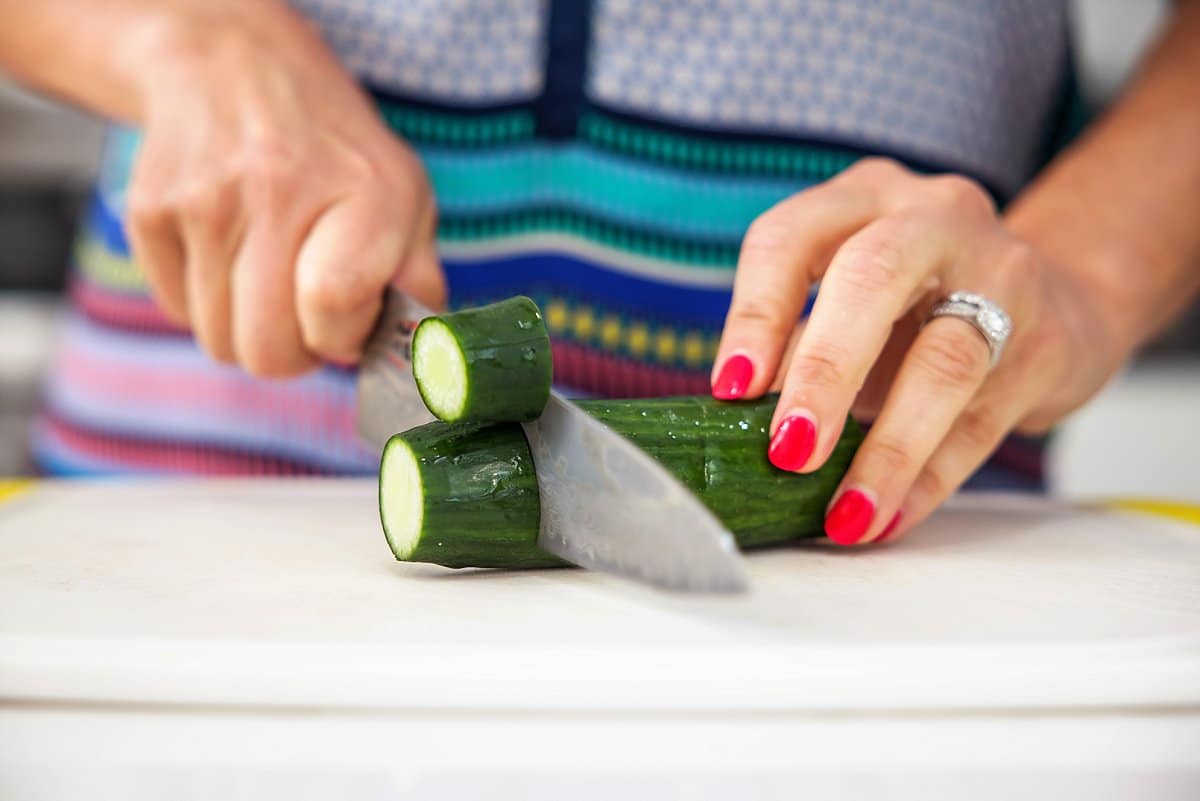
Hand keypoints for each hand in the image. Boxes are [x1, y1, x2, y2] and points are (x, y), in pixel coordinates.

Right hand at [125, 2, 442, 375]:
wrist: (234, 69)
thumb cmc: (335, 154)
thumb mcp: (405, 196)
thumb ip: (418, 279)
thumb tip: (415, 352)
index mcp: (365, 192)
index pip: (335, 304)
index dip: (340, 335)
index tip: (348, 315)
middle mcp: (280, 189)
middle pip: (267, 349)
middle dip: (291, 352)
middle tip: (304, 315)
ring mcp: (206, 200)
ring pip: (218, 340)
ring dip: (246, 329)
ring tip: (267, 276)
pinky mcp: (150, 210)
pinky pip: (176, 311)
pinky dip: (204, 301)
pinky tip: (227, 252)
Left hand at [713, 158, 1121, 544]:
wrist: (1061, 304)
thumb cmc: (923, 307)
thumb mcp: (851, 305)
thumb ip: (797, 348)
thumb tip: (739, 424)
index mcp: (863, 199)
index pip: (791, 238)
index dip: (754, 315)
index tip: (732, 390)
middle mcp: (934, 218)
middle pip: (872, 278)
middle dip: (824, 372)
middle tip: (790, 451)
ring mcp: (1003, 272)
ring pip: (943, 360)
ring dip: (887, 449)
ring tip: (847, 514)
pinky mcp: (1048, 342)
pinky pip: (981, 420)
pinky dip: (929, 478)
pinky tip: (891, 516)